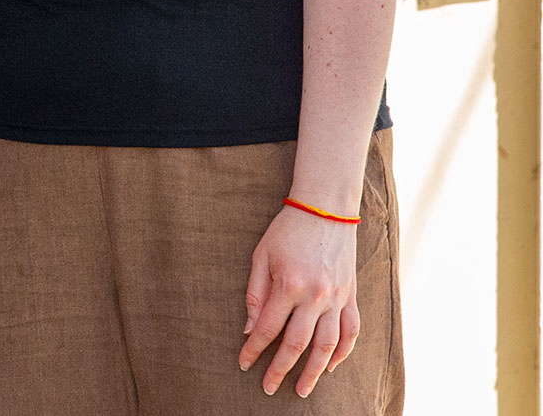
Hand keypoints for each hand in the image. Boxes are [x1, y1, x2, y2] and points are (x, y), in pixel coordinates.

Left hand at [239, 205, 360, 396]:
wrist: (325, 209)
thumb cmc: (286, 230)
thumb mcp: (261, 256)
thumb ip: (255, 294)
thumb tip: (250, 330)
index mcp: (289, 285)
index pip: (268, 329)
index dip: (254, 350)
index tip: (244, 365)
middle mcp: (316, 296)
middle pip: (297, 344)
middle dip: (281, 369)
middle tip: (270, 388)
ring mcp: (338, 299)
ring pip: (328, 346)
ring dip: (314, 371)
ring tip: (302, 388)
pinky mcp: (352, 297)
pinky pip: (351, 332)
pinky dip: (342, 353)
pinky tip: (330, 367)